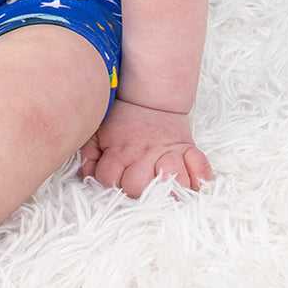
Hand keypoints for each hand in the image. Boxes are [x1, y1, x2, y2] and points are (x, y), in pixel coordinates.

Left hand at [78, 97, 213, 197]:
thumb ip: (90, 155)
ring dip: (169, 188)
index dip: (109, 183)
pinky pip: (200, 169)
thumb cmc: (122, 121)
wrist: (151, 98)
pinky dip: (199, 178)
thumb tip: (87, 176)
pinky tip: (193, 183)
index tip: (114, 179)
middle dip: (135, 189)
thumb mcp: (98, 133)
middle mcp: (143, 154)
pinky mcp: (189, 150)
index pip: (108, 179)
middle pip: (137, 186)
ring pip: (170, 180)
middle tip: (139, 183)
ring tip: (165, 187)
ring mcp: (168, 153)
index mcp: (119, 151)